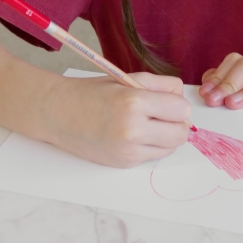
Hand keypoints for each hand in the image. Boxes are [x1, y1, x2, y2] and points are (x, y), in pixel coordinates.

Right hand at [41, 72, 190, 167]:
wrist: (59, 113)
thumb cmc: (93, 93)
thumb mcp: (128, 79)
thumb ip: (161, 86)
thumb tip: (183, 101)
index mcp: (135, 102)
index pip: (182, 109)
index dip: (177, 105)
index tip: (167, 102)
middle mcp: (133, 130)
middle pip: (182, 133)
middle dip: (177, 123)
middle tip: (161, 114)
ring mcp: (129, 151)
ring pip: (171, 147)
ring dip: (166, 136)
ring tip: (147, 124)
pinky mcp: (124, 163)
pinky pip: (154, 155)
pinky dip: (150, 146)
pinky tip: (133, 135)